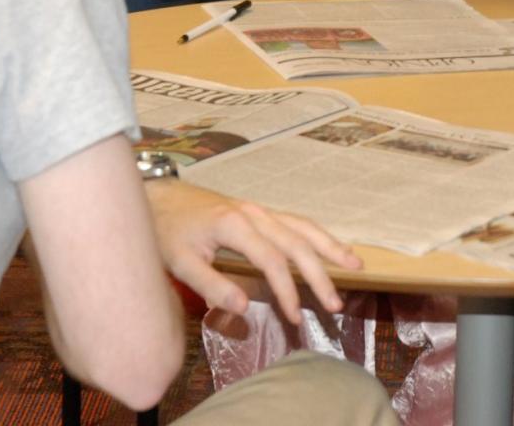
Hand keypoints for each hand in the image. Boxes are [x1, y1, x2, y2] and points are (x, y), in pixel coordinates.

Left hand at [145, 180, 360, 323]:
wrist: (158, 195)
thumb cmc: (165, 230)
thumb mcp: (178, 262)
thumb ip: (211, 285)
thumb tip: (245, 308)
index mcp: (235, 225)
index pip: (272, 261)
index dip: (287, 291)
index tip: (295, 317)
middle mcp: (254, 214)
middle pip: (297, 244)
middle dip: (319, 275)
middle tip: (335, 304)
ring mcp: (259, 210)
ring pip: (304, 227)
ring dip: (330, 248)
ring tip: (356, 266)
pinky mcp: (259, 213)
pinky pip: (296, 223)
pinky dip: (318, 236)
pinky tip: (331, 248)